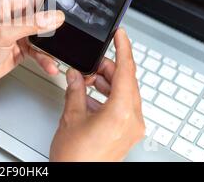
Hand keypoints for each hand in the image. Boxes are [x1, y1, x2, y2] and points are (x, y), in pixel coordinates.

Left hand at [0, 0, 64, 85]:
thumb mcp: (2, 32)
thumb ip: (30, 23)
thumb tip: (55, 17)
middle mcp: (17, 8)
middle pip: (47, 2)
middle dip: (60, 11)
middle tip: (76, 19)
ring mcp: (22, 26)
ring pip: (47, 27)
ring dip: (54, 39)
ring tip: (60, 49)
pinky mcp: (24, 43)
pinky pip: (42, 48)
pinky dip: (47, 56)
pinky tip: (50, 64)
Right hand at [50, 29, 144, 160]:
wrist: (77, 179)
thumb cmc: (75, 158)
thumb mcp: (71, 116)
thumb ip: (75, 90)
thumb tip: (76, 75)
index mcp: (121, 112)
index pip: (126, 71)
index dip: (123, 48)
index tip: (120, 35)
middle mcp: (132, 120)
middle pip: (125, 82)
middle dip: (107, 69)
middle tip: (89, 64)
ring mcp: (131, 128)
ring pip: (124, 93)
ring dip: (106, 83)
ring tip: (86, 80)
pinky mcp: (126, 133)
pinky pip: (122, 106)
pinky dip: (108, 97)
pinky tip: (89, 96)